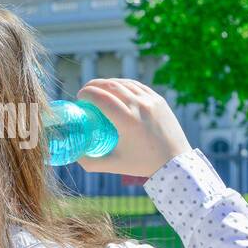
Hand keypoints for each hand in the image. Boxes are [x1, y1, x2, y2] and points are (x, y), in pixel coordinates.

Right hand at [74, 78, 191, 177]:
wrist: (175, 162)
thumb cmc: (142, 165)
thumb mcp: (113, 165)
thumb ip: (90, 162)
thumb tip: (72, 154)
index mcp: (127, 121)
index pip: (101, 98)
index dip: (87, 93)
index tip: (79, 97)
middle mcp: (139, 107)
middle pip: (111, 86)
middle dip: (94, 85)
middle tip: (86, 92)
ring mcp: (151, 101)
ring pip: (124, 84)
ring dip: (108, 83)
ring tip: (99, 89)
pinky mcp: (159, 100)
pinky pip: (137, 86)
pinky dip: (123, 85)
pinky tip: (116, 88)